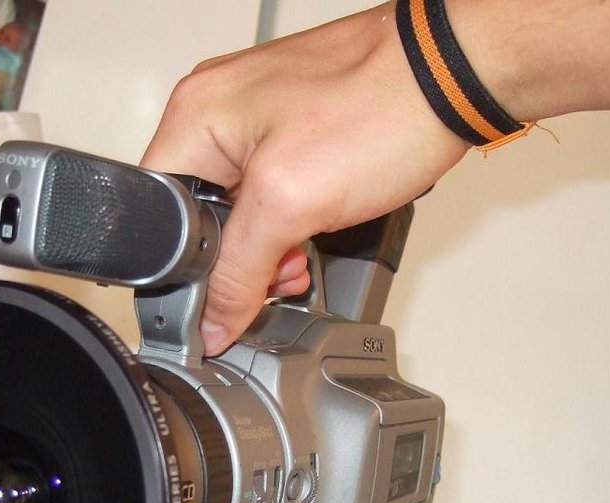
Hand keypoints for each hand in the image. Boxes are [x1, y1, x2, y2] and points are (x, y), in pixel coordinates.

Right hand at [141, 3, 467, 354]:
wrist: (452, 77)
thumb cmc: (383, 106)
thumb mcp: (291, 203)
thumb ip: (239, 269)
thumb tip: (212, 318)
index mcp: (196, 116)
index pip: (157, 212)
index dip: (182, 266)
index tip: (211, 302)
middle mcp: (219, 110)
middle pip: (198, 215)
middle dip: (237, 258)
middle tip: (271, 274)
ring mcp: (258, 118)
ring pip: (239, 209)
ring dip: (268, 246)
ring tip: (301, 255)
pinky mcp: (294, 128)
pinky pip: (273, 192)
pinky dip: (291, 222)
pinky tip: (315, 232)